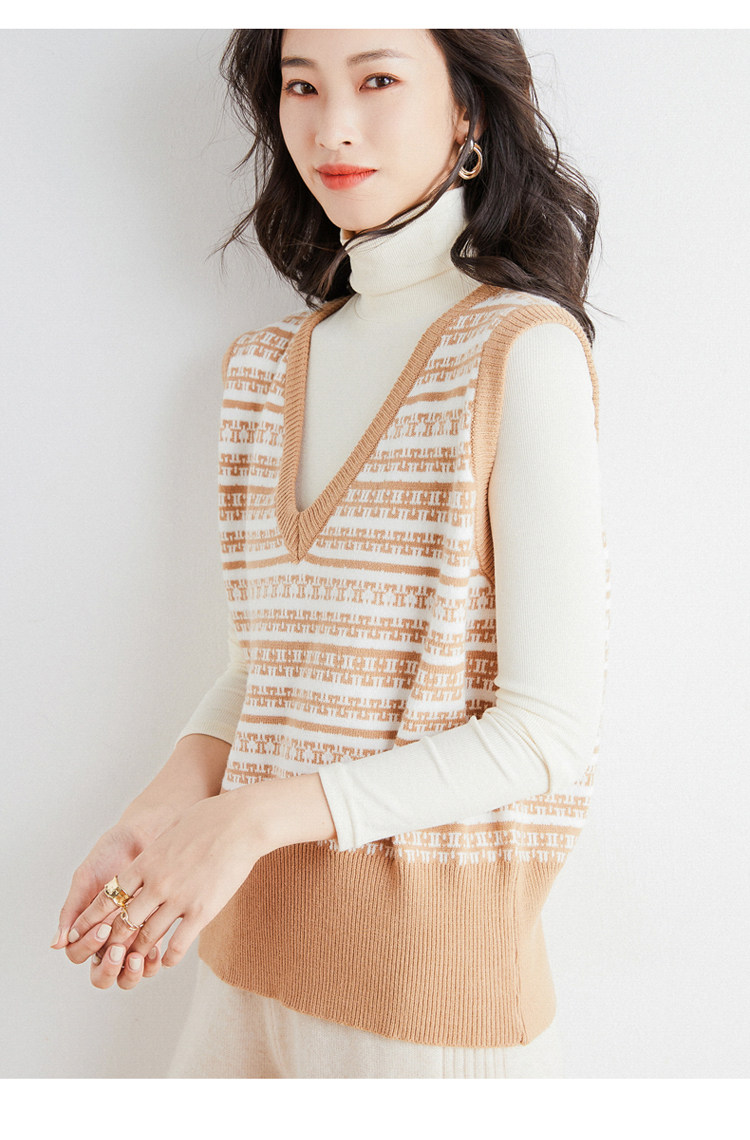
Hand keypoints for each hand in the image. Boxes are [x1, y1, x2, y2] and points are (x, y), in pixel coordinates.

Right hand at [51, 818, 169, 987]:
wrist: (148, 833)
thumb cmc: (113, 851)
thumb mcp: (88, 877)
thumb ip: (73, 908)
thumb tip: (56, 943)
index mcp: (87, 925)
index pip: (78, 953)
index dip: (87, 947)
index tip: (102, 929)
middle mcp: (108, 937)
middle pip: (102, 974)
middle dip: (108, 969)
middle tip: (119, 952)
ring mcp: (132, 938)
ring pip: (127, 976)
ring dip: (130, 972)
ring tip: (138, 956)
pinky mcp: (156, 933)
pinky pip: (152, 963)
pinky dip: (152, 963)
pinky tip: (157, 950)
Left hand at [62, 788, 265, 988]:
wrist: (240, 823)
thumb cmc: (209, 820)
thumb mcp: (170, 831)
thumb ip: (155, 851)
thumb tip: (149, 854)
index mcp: (146, 863)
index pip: (109, 897)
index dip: (94, 917)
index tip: (83, 930)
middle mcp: (156, 884)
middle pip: (123, 922)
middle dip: (114, 940)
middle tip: (112, 951)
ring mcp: (178, 899)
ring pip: (147, 937)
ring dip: (139, 952)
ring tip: (137, 960)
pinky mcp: (201, 911)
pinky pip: (176, 945)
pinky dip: (167, 957)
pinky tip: (165, 959)